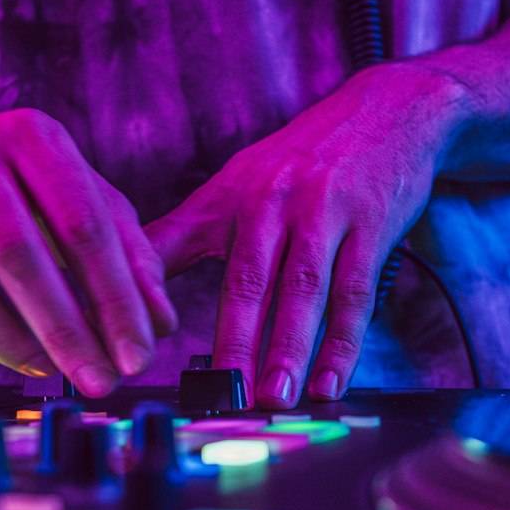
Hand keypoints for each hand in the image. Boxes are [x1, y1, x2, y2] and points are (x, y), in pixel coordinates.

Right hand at [0, 109, 176, 395]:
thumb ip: (129, 256)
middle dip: (62, 328)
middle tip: (95, 380)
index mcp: (32, 135)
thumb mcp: (88, 200)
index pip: (81, 223)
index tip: (136, 355)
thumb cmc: (27, 189)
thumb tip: (157, 324)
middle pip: (15, 250)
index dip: (113, 297)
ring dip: (2, 335)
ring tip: (43, 368)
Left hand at [147, 63, 462, 407]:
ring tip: (274, 398)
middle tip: (223, 396)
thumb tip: (121, 281)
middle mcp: (272, 202)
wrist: (387, 111)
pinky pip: (355, 293)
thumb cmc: (302, 160)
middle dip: (234, 343)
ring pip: (304, 290)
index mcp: (228, 197)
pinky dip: (343, 343)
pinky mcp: (371, 226)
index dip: (153, 298)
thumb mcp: (235, 184)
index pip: (179, 252)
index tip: (135, 346)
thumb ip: (181, 235)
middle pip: (248, 281)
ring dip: (289, 349)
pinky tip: (329, 381)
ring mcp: (325, 214)